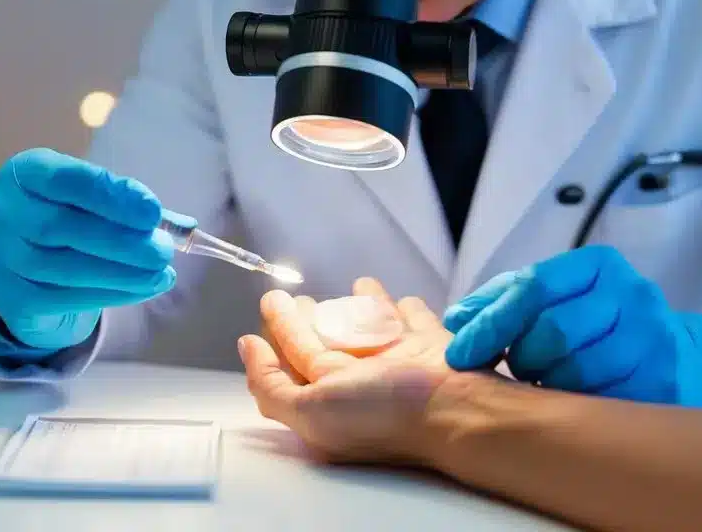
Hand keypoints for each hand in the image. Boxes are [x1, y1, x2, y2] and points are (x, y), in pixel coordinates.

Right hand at [0, 147, 178, 350]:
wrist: (29, 267)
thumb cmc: (72, 219)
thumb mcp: (95, 200)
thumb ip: (132, 208)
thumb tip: (184, 227)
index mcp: (25, 172)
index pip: (64, 179)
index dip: (110, 194)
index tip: (153, 210)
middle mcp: (3, 211)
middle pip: (60, 226)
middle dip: (120, 240)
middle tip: (164, 249)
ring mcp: (2, 257)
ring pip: (64, 267)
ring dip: (121, 272)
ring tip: (160, 272)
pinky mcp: (12, 298)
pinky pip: (65, 298)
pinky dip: (112, 294)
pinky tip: (143, 288)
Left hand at [239, 279, 454, 464]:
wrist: (454, 408)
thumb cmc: (383, 414)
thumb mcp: (309, 411)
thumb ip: (269, 383)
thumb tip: (247, 346)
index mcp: (332, 398)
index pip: (297, 357)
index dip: (280, 330)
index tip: (271, 302)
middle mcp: (363, 381)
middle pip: (330, 341)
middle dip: (312, 318)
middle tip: (299, 295)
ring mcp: (397, 361)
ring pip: (372, 328)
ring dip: (361, 308)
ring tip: (356, 287)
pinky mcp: (428, 345)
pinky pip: (414, 320)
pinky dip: (406, 309)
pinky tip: (401, 300)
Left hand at [443, 246, 701, 411]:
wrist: (675, 355)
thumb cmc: (593, 324)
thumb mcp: (551, 297)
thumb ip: (500, 301)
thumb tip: (456, 320)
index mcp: (598, 265)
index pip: (533, 285)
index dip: (490, 322)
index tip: (460, 355)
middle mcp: (633, 295)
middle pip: (553, 332)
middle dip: (521, 358)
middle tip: (517, 369)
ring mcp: (655, 340)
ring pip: (577, 372)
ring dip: (547, 386)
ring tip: (546, 382)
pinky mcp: (666, 383)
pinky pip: (603, 403)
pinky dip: (576, 409)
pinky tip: (573, 402)